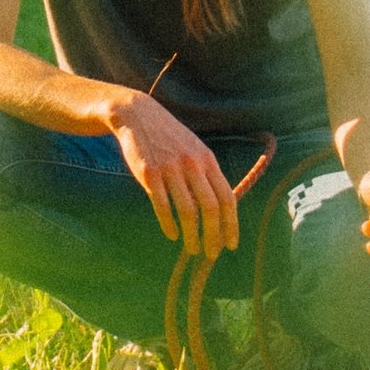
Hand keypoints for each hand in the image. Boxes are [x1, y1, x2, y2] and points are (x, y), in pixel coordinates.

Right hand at [108, 90, 237, 258]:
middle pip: (210, 207)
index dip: (231, 224)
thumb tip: (220, 208)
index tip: (231, 244)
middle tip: (211, 253)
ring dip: (192, 235)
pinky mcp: (149, 173)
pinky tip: (172, 234)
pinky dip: (169, 224)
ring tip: (192, 249)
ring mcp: (170, 169)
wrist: (138, 116)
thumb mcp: (194, 150)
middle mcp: (192, 164)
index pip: (227, 197)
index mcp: (208, 160)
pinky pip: (162, 205)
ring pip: (187, 210)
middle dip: (213, 235)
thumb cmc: (170, 139)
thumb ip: (207, 175)